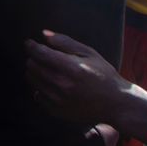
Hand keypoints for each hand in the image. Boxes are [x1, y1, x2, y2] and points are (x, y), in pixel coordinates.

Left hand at [25, 30, 146, 143]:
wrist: (116, 104)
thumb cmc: (104, 76)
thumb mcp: (89, 54)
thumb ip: (65, 42)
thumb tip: (44, 34)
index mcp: (72, 68)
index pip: (40, 54)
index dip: (31, 46)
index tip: (29, 43)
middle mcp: (63, 85)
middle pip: (32, 66)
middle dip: (33, 58)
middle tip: (41, 56)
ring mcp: (59, 100)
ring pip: (32, 80)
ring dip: (35, 72)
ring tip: (47, 69)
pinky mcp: (57, 111)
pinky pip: (37, 95)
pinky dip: (40, 88)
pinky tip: (51, 85)